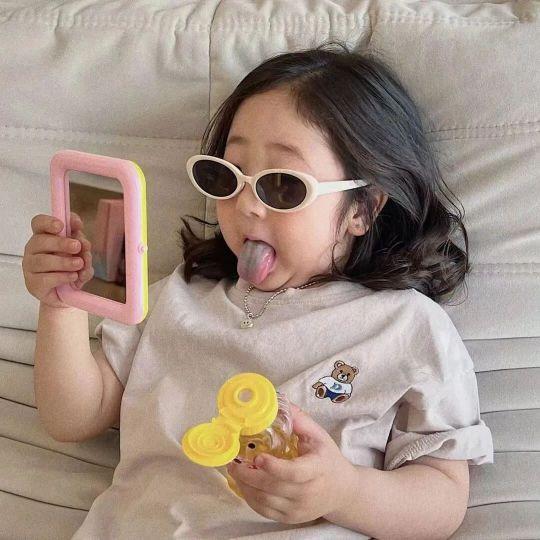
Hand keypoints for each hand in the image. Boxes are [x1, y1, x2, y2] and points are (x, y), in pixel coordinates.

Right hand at [23, 212, 89, 307]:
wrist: (68, 294)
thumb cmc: (71, 268)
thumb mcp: (81, 253)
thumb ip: (81, 242)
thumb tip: (81, 236)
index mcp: (44, 236)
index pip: (38, 223)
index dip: (48, 222)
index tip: (61, 225)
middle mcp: (33, 250)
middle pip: (40, 241)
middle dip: (61, 243)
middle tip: (78, 246)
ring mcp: (30, 267)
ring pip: (43, 261)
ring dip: (64, 261)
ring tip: (79, 264)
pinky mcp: (33, 284)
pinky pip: (45, 279)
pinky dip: (62, 277)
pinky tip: (73, 276)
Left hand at [226, 403, 356, 523]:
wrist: (342, 491)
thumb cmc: (328, 459)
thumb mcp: (319, 436)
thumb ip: (300, 420)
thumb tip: (280, 401)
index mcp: (318, 469)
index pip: (294, 473)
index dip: (274, 467)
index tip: (258, 457)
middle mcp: (309, 492)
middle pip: (274, 487)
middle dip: (249, 475)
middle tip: (234, 462)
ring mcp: (299, 509)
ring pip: (266, 502)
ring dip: (245, 486)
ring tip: (235, 470)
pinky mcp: (291, 518)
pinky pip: (265, 512)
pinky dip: (250, 498)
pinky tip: (244, 484)